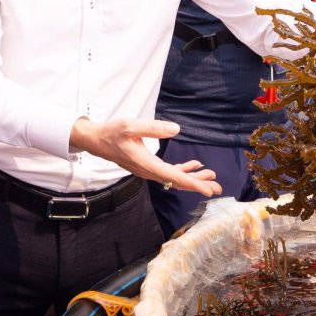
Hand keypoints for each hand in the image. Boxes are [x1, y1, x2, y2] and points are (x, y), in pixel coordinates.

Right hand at [69, 118, 219, 195]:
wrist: (97, 140)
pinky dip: (182, 170)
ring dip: (193, 177)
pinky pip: (168, 172)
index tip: (208, 189)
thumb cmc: (113, 132)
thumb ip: (153, 128)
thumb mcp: (131, 126)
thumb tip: (176, 129)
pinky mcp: (147, 165)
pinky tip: (194, 165)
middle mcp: (148, 170)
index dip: (193, 183)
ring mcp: (148, 170)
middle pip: (177, 182)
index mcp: (146, 163)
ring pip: (174, 178)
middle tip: (218, 187)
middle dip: (198, 184)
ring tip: (210, 175)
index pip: (174, 176)